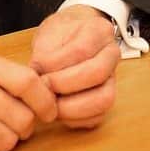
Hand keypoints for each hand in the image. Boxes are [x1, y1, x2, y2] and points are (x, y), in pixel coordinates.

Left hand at [30, 5, 121, 128]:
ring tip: (50, 104)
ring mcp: (112, 78)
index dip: (56, 64)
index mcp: (100, 31)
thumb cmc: (59, 37)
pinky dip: (75, 119)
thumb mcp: (49, 35)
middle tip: (45, 87)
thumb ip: (44, 55)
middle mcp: (112, 54)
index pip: (81, 50)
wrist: (69, 39)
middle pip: (97, 74)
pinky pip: (98, 116)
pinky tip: (58, 111)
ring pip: (104, 99)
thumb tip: (38, 79)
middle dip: (65, 85)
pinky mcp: (106, 98)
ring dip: (72, 107)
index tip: (36, 67)